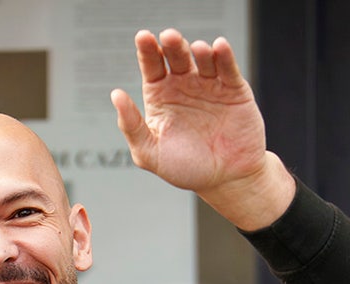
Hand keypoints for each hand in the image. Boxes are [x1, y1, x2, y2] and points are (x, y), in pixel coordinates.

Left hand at [111, 29, 292, 229]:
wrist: (225, 180)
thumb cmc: (184, 168)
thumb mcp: (149, 152)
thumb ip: (131, 126)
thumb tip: (115, 95)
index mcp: (160, 96)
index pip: (151, 66)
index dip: (147, 51)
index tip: (143, 37)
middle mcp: (184, 86)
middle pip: (176, 57)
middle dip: (172, 44)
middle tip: (169, 36)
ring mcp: (209, 86)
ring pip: (203, 59)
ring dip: (199, 50)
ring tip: (196, 49)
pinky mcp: (234, 90)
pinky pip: (228, 68)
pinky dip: (224, 56)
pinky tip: (218, 47)